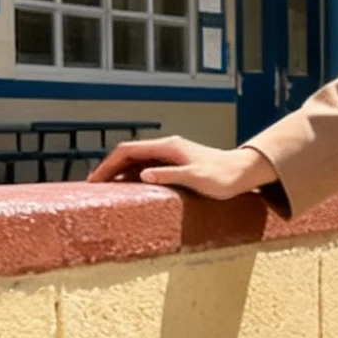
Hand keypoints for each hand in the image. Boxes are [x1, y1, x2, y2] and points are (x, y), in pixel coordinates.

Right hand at [87, 138, 274, 201]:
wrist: (244, 172)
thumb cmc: (224, 176)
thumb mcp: (196, 178)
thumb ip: (170, 175)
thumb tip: (144, 175)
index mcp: (168, 147)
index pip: (128, 151)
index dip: (108, 164)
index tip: (94, 179)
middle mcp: (167, 148)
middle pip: (128, 154)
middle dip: (109, 169)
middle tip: (93, 187)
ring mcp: (171, 155)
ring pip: (137, 161)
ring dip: (120, 173)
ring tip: (106, 191)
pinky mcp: (176, 164)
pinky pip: (147, 168)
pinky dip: (134, 177)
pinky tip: (129, 190)